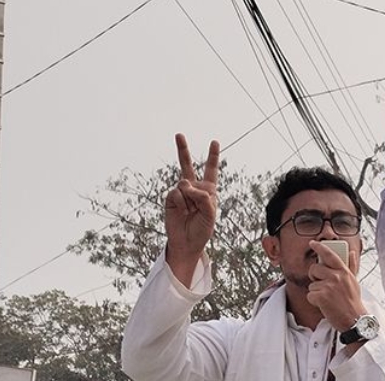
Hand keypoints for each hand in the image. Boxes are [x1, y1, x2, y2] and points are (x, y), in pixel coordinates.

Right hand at [164, 134, 220, 280]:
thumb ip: (203, 196)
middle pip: (187, 165)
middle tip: (178, 135)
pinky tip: (182, 211)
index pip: (211, 170)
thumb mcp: (210, 213)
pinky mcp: (170, 198)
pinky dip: (181, 203)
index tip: (214, 142)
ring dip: (190, 198)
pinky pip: (176, 193)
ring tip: (190, 211)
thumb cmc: (202, 229)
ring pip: (185, 183)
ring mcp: (181, 192)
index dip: (212, 156)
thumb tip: (185, 184)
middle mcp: (193, 188)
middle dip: (182, 149)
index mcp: (208, 190)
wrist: (187, 242)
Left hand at [304, 241, 364, 334]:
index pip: (330, 255)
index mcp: (344, 271)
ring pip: (311, 284)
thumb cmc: (353, 302)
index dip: (320, 247)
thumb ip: (351, 266)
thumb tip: (352, 252)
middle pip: (314, 269)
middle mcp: (336, 276)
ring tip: (328, 299)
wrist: (355, 320)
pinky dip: (314, 301)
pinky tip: (324, 305)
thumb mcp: (354, 281)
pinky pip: (310, 295)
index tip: (313, 243)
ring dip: (316, 292)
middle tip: (321, 285)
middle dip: (314, 277)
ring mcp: (329, 286)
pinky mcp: (321, 296)